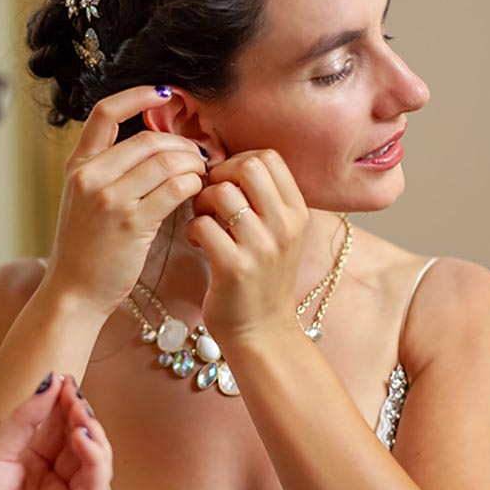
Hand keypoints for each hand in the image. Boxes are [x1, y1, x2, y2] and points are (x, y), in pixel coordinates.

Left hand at [0, 374, 111, 489]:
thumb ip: (28, 416)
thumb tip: (52, 382)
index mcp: (33, 461)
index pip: (61, 426)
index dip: (66, 403)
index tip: (66, 380)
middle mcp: (52, 479)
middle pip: (80, 441)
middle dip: (80, 414)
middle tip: (74, 393)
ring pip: (95, 462)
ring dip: (91, 432)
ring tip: (79, 412)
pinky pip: (94, 486)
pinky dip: (95, 459)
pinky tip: (82, 437)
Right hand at [43, 86, 206, 315]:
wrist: (74, 292)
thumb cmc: (86, 249)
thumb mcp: (84, 201)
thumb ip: (110, 172)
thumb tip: (155, 147)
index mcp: (77, 166)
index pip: (105, 113)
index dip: (137, 95)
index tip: (164, 94)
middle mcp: (90, 177)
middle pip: (148, 139)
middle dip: (182, 143)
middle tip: (200, 154)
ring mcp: (110, 199)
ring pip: (166, 161)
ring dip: (193, 163)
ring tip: (202, 173)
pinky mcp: (132, 223)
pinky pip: (175, 189)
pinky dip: (193, 184)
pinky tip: (197, 192)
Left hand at [186, 149, 309, 343]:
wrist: (262, 331)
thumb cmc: (263, 277)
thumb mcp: (279, 234)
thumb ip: (263, 199)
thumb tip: (229, 163)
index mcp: (297, 212)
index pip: (268, 157)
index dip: (238, 160)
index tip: (226, 182)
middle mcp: (285, 226)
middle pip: (248, 167)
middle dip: (219, 175)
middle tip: (210, 198)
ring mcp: (262, 247)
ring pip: (221, 193)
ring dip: (201, 203)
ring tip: (203, 221)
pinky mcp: (235, 267)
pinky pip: (203, 225)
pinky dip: (192, 229)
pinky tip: (197, 242)